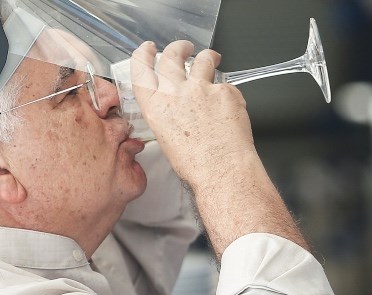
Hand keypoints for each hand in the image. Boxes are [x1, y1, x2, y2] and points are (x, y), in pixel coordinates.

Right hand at [129, 41, 257, 188]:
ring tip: (212, 58)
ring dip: (207, 57)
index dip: (144, 55)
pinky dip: (227, 92)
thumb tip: (179, 109)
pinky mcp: (225, 91)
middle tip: (186, 48)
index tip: (148, 49)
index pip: (141, 69)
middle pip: (172, 56)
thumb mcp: (167, 139)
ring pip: (203, 60)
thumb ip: (168, 115)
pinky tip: (230, 106)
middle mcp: (175, 92)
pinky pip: (226, 85)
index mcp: (155, 106)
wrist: (222, 170)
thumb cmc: (196, 165)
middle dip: (179, 48)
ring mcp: (201, 88)